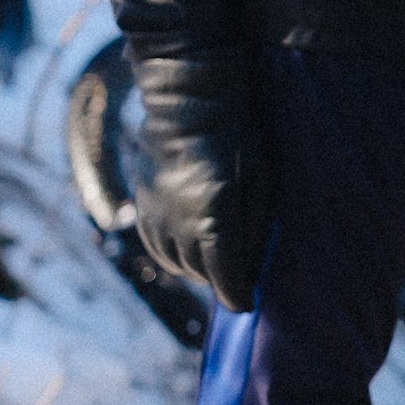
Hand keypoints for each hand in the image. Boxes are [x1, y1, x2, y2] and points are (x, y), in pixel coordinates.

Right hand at [128, 49, 275, 312]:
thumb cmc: (239, 135)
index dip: (237, 296)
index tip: (247, 306)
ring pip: (174, 262)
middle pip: (199, 272)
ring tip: (217, 264)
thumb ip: (254, 225)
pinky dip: (172, 254)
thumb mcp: (261, 180)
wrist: (189, 98)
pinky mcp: (142, 201)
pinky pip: (154, 244)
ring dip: (196, 269)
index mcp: (213, 218)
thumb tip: (251, 264)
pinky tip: (189, 248)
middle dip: (221, 281)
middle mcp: (178, 222)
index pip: (224, 275)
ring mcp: (155, 212)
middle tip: (240, 279)